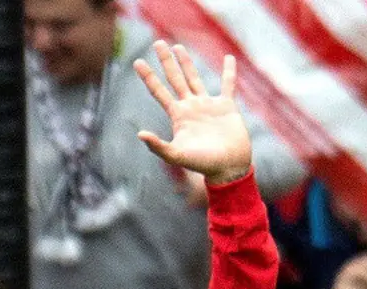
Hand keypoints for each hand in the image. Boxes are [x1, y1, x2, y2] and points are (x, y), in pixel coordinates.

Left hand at [134, 42, 251, 184]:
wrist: (228, 167)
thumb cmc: (203, 164)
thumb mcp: (176, 155)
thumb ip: (158, 146)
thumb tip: (140, 134)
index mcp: (178, 115)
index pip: (159, 92)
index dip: (148, 77)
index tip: (137, 62)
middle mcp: (190, 107)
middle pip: (174, 79)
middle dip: (166, 62)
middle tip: (157, 43)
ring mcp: (208, 105)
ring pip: (195, 78)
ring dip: (187, 63)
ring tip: (178, 47)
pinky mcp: (227, 106)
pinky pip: (228, 84)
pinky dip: (229, 72)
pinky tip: (228, 58)